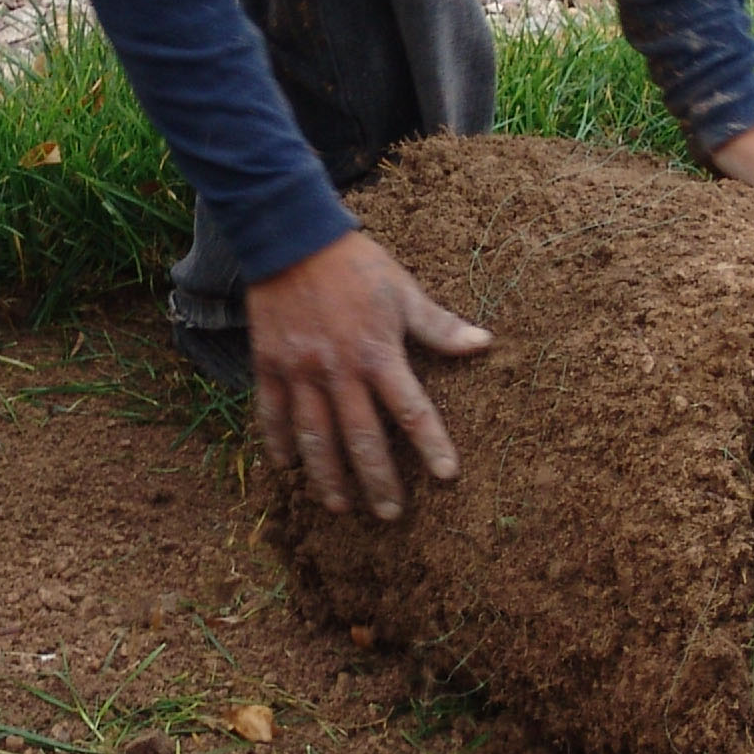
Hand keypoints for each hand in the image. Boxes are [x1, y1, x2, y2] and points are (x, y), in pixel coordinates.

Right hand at [249, 231, 491, 520]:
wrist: (291, 238)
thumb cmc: (355, 265)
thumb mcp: (403, 291)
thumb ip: (439, 325)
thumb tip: (484, 344)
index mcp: (378, 353)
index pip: (412, 410)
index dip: (432, 445)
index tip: (448, 475)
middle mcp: (339, 370)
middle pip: (362, 437)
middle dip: (377, 480)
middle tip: (391, 514)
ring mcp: (300, 372)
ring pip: (315, 437)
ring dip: (328, 476)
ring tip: (340, 507)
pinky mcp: (269, 366)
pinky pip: (272, 414)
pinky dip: (278, 443)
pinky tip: (286, 468)